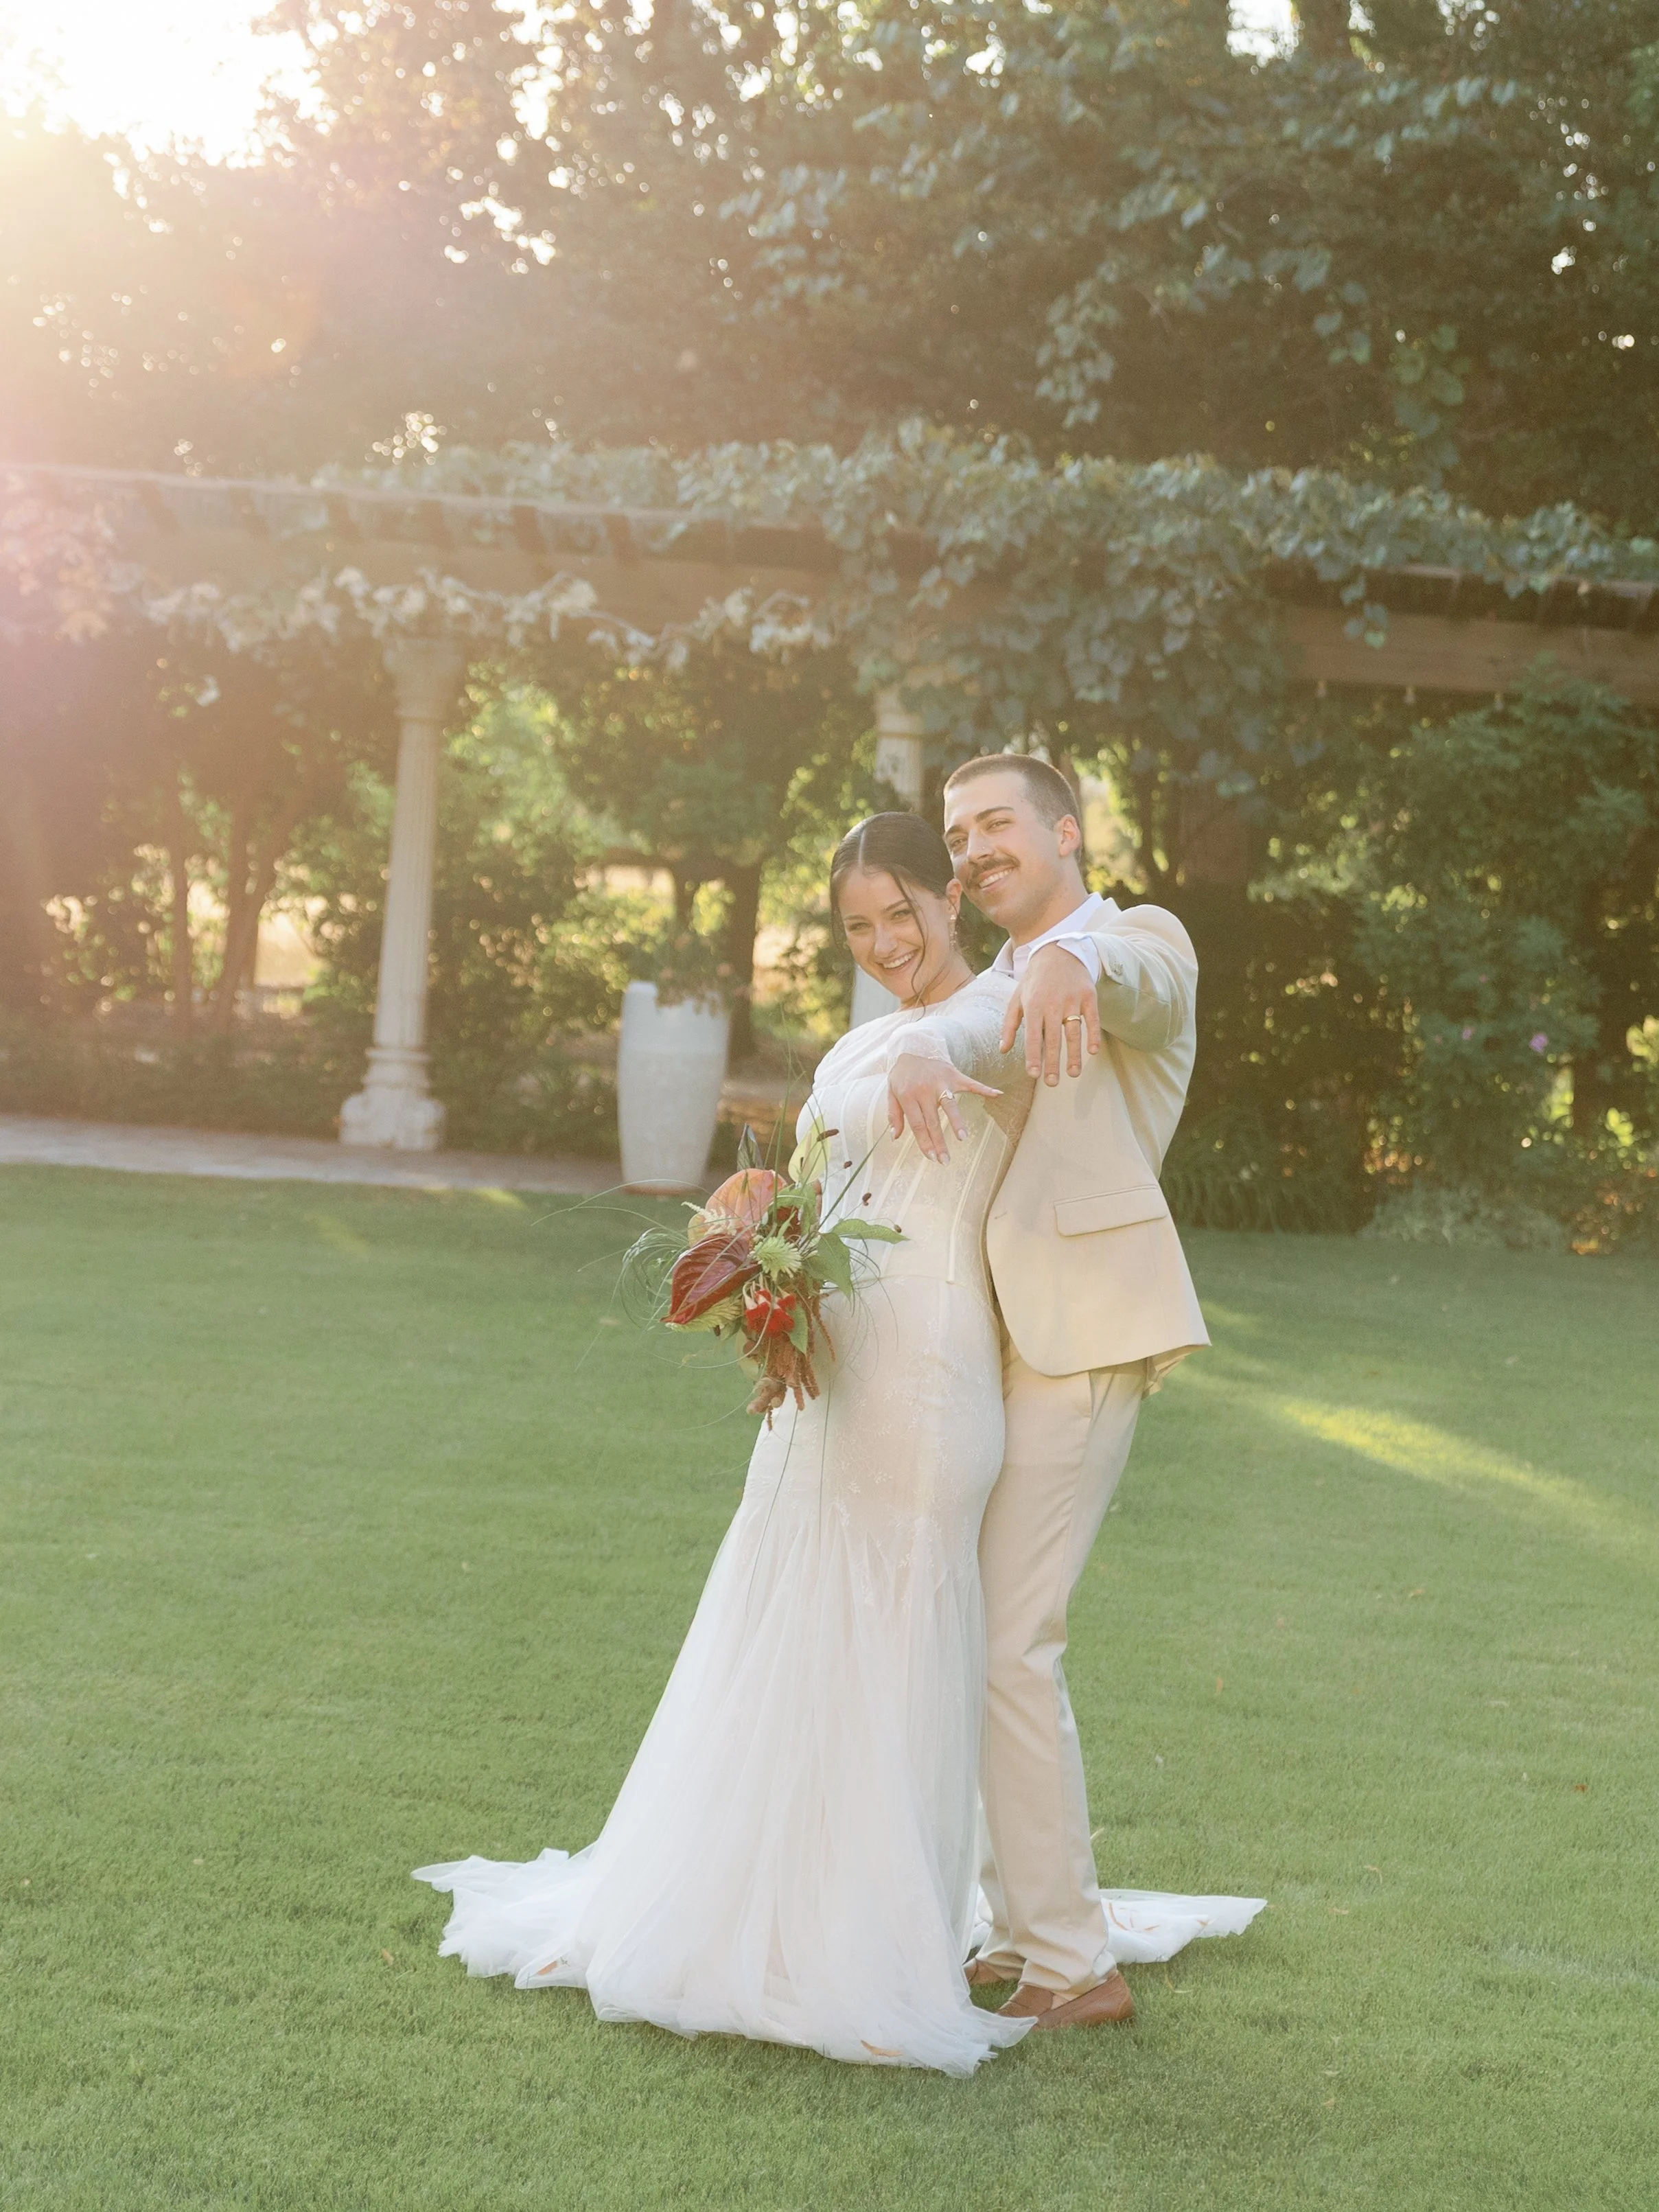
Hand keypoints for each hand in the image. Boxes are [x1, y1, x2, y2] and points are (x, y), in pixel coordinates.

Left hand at [886, 1051, 1000, 1163]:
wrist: (912, 1047)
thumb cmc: (902, 1075)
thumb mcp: (891, 1092)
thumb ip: (894, 1114)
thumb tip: (895, 1137)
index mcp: (908, 1095)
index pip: (918, 1124)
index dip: (925, 1142)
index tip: (931, 1157)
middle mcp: (925, 1090)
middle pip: (933, 1120)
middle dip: (939, 1142)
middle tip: (945, 1160)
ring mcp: (941, 1082)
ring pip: (950, 1105)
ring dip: (957, 1122)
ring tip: (962, 1138)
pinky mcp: (953, 1075)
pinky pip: (970, 1083)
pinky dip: (984, 1089)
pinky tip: (997, 1095)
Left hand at [999, 942, 1099, 1083]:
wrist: (1058, 952)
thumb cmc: (1034, 981)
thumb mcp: (1017, 998)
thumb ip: (1009, 1024)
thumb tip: (1002, 1049)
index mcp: (1033, 1005)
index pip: (1032, 1036)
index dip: (1033, 1056)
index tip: (1034, 1075)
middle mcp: (1053, 1003)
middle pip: (1053, 1038)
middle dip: (1053, 1062)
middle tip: (1052, 1083)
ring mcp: (1073, 999)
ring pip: (1074, 1032)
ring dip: (1074, 1055)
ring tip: (1073, 1074)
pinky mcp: (1089, 996)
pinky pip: (1092, 1019)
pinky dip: (1093, 1035)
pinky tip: (1093, 1051)